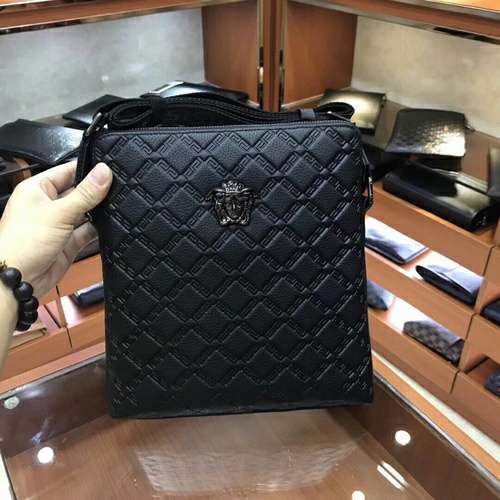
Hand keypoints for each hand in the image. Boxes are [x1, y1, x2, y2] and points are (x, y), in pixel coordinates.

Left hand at [0, 161, 111, 297]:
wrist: (19, 280)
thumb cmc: (22, 243)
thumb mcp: (59, 213)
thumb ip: (85, 193)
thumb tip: (103, 172)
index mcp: (38, 189)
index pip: (68, 171)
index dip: (88, 170)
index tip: (110, 168)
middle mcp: (48, 205)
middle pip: (79, 192)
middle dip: (96, 193)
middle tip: (117, 189)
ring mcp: (59, 224)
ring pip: (86, 213)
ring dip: (98, 212)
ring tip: (115, 207)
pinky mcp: (68, 242)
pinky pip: (87, 231)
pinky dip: (98, 229)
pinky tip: (109, 225)